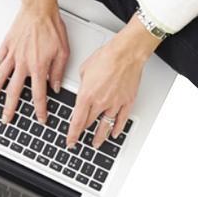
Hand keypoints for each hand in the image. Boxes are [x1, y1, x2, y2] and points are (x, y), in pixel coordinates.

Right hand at [0, 0, 69, 124]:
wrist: (39, 9)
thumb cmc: (51, 26)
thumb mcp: (63, 51)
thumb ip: (58, 71)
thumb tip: (56, 86)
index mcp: (38, 67)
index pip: (39, 94)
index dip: (40, 109)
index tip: (40, 118)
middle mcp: (23, 63)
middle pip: (14, 91)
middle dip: (10, 108)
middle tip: (6, 119)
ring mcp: (12, 55)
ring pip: (0, 79)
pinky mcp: (6, 46)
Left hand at [66, 16, 159, 148]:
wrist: (126, 52)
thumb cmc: (107, 56)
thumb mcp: (84, 69)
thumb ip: (82, 84)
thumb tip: (83, 88)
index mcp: (86, 95)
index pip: (77, 121)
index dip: (72, 134)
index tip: (70, 141)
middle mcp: (100, 102)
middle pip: (89, 124)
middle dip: (82, 133)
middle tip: (79, 140)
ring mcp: (115, 104)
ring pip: (105, 126)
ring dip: (99, 136)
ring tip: (96, 143)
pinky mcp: (127, 101)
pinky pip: (122, 120)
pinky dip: (117, 128)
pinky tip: (114, 133)